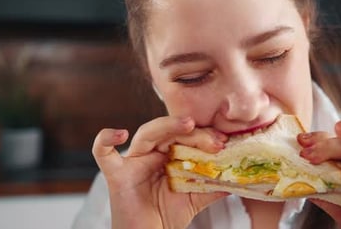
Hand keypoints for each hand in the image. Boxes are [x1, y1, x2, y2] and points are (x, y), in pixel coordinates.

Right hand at [92, 116, 228, 228]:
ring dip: (167, 125)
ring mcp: (132, 162)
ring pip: (146, 134)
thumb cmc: (167, 216)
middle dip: (193, 133)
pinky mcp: (115, 174)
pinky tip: (121, 134)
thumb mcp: (196, 197)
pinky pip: (102, 152)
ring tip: (188, 124)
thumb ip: (214, 185)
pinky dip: (105, 139)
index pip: (186, 136)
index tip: (224, 140)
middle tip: (215, 140)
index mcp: (168, 155)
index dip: (204, 135)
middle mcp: (150, 154)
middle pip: (170, 132)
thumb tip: (238, 175)